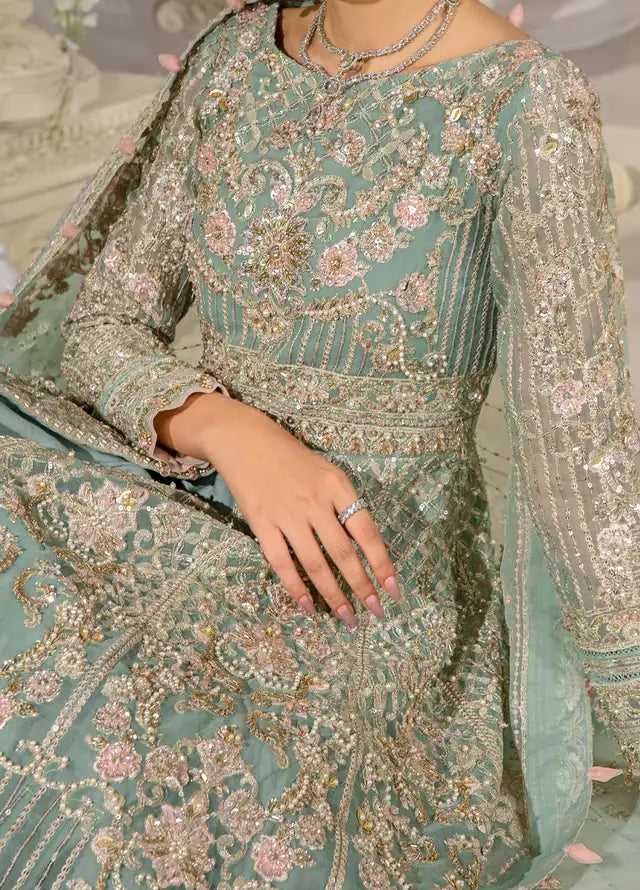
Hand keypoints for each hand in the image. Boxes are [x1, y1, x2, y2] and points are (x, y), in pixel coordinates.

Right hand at [155, 392, 400, 627]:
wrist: (247, 441)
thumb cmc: (293, 460)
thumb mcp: (328, 474)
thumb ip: (345, 506)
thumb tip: (367, 547)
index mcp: (338, 485)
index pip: (366, 530)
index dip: (381, 562)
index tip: (393, 588)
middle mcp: (315, 501)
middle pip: (343, 553)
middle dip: (362, 586)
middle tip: (376, 611)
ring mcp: (287, 513)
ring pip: (315, 563)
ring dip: (333, 594)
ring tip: (348, 617)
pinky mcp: (262, 523)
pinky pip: (282, 563)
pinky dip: (296, 588)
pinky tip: (309, 606)